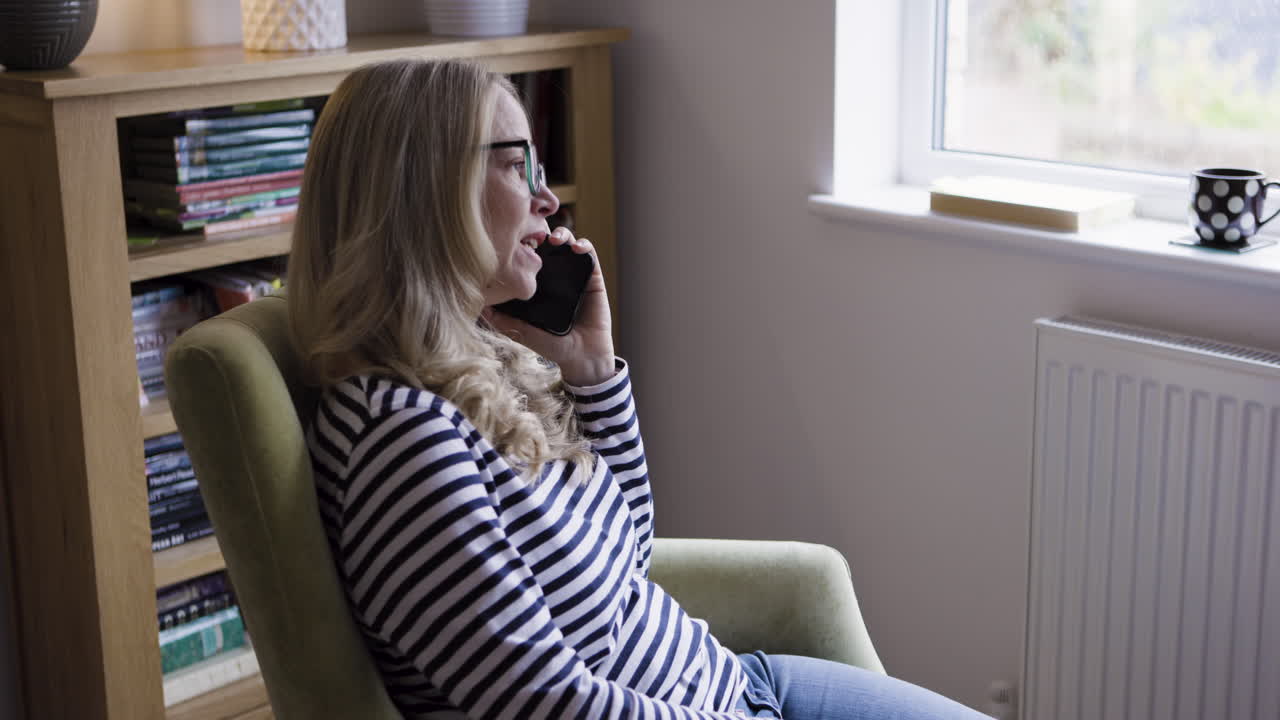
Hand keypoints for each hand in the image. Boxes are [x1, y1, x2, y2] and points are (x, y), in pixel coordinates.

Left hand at [484, 227, 615, 385]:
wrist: (582, 356)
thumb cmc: (553, 346)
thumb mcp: (524, 332)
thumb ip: (503, 321)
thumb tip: (480, 307)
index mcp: (539, 285)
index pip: (529, 258)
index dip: (523, 246)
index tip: (514, 242)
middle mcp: (555, 277)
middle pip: (547, 246)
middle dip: (540, 234)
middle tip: (534, 237)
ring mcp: (574, 275)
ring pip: (567, 245)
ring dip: (562, 235)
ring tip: (555, 239)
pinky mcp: (593, 277)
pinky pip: (589, 255)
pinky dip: (583, 246)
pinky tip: (576, 248)